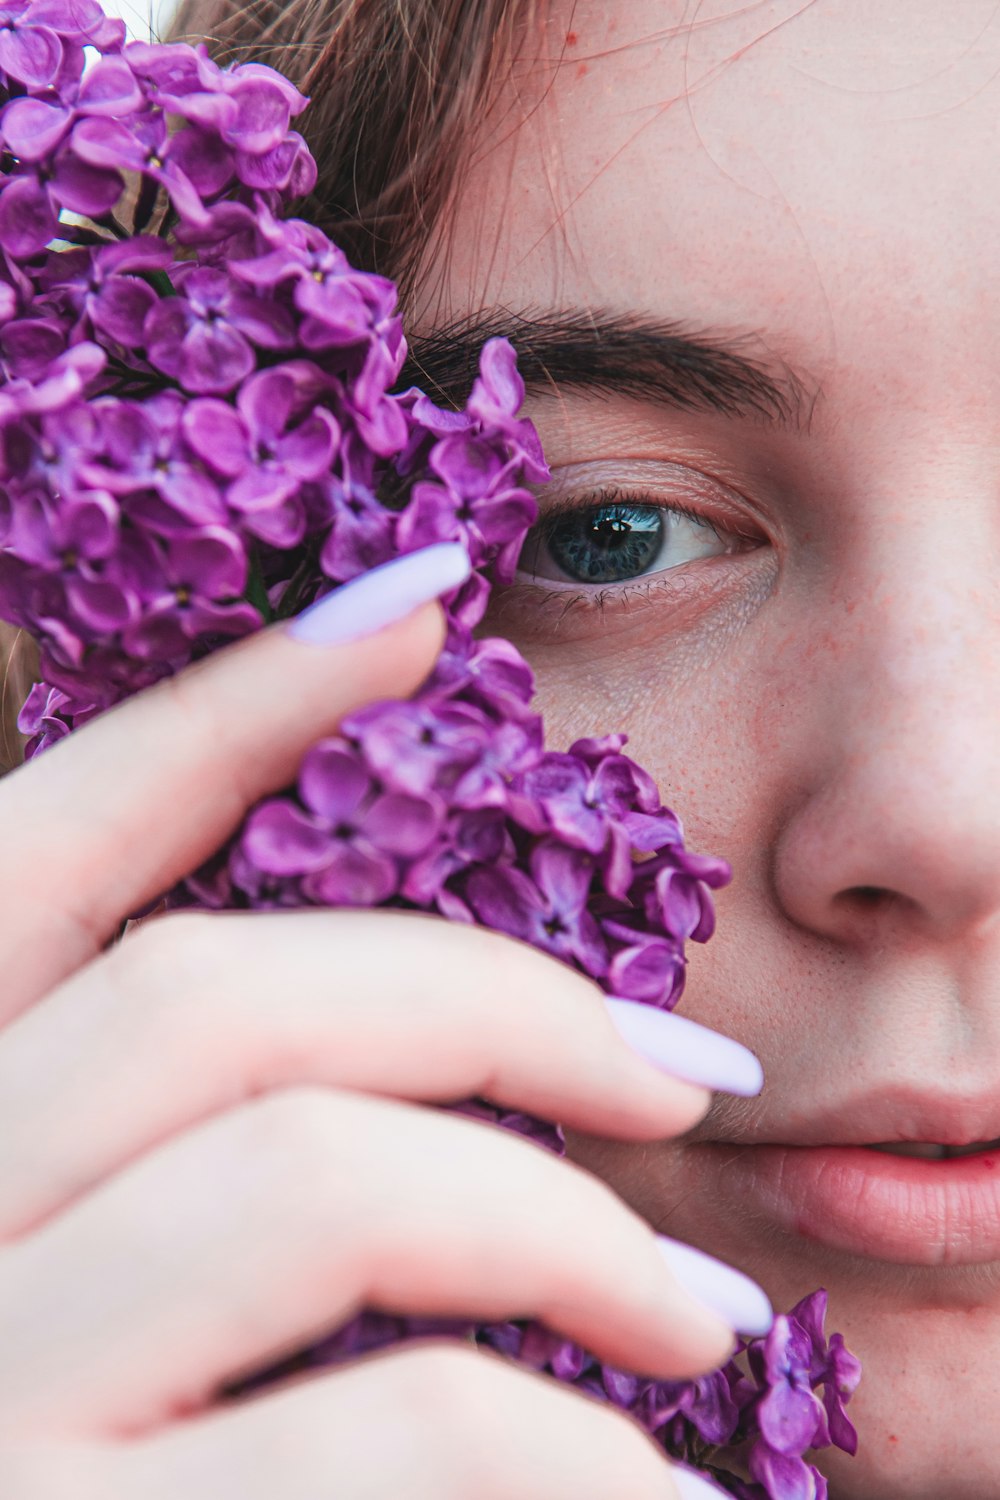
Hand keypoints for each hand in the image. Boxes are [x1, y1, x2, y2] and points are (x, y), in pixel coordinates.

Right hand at [0, 551, 755, 1498]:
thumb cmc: (79, 1460)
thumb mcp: (75, 1280)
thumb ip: (171, 1143)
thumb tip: (395, 1035)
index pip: (53, 840)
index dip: (230, 705)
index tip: (415, 603)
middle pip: (220, 1000)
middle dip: (486, 1002)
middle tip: (691, 1070)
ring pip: (313, 1181)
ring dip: (556, 1224)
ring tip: (707, 1312)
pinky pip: (388, 1439)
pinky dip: (560, 1456)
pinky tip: (660, 1495)